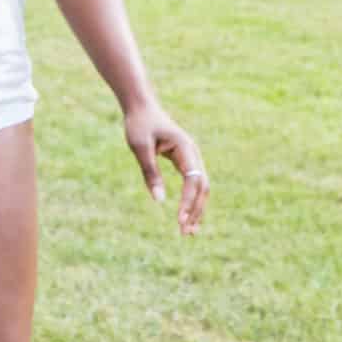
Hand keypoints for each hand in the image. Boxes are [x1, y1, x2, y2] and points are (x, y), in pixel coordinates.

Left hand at [122, 104, 209, 235]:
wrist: (142, 108)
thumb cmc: (139, 125)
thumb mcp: (140, 148)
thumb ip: (150, 173)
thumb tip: (159, 201)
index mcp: (185, 148)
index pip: (193, 180)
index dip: (188, 201)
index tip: (179, 220)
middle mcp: (193, 154)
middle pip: (203, 187)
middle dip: (196, 210)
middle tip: (185, 233)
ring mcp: (192, 158)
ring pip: (201, 188)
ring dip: (196, 209)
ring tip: (189, 232)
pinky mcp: (186, 162)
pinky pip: (194, 184)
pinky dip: (192, 201)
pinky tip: (186, 216)